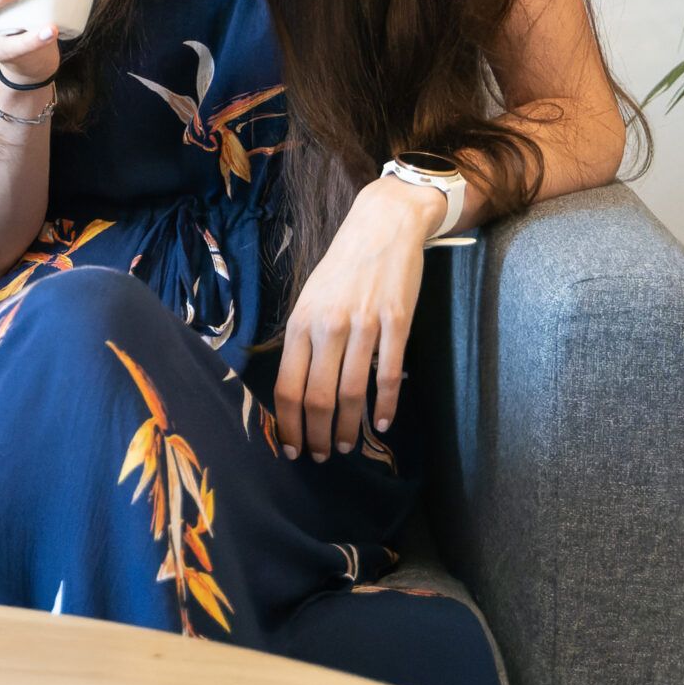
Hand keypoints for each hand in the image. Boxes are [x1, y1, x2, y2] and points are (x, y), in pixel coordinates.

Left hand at [272, 178, 440, 460]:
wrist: (381, 227)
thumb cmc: (341, 269)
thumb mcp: (309, 299)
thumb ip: (302, 340)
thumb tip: (294, 388)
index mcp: (300, 322)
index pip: (286, 386)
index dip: (288, 425)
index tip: (290, 449)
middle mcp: (327, 326)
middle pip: (318, 398)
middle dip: (318, 436)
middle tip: (322, 457)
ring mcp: (364, 326)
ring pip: (352, 393)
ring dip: (348, 428)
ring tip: (347, 447)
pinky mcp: (396, 324)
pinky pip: (389, 376)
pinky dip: (386, 406)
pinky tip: (380, 425)